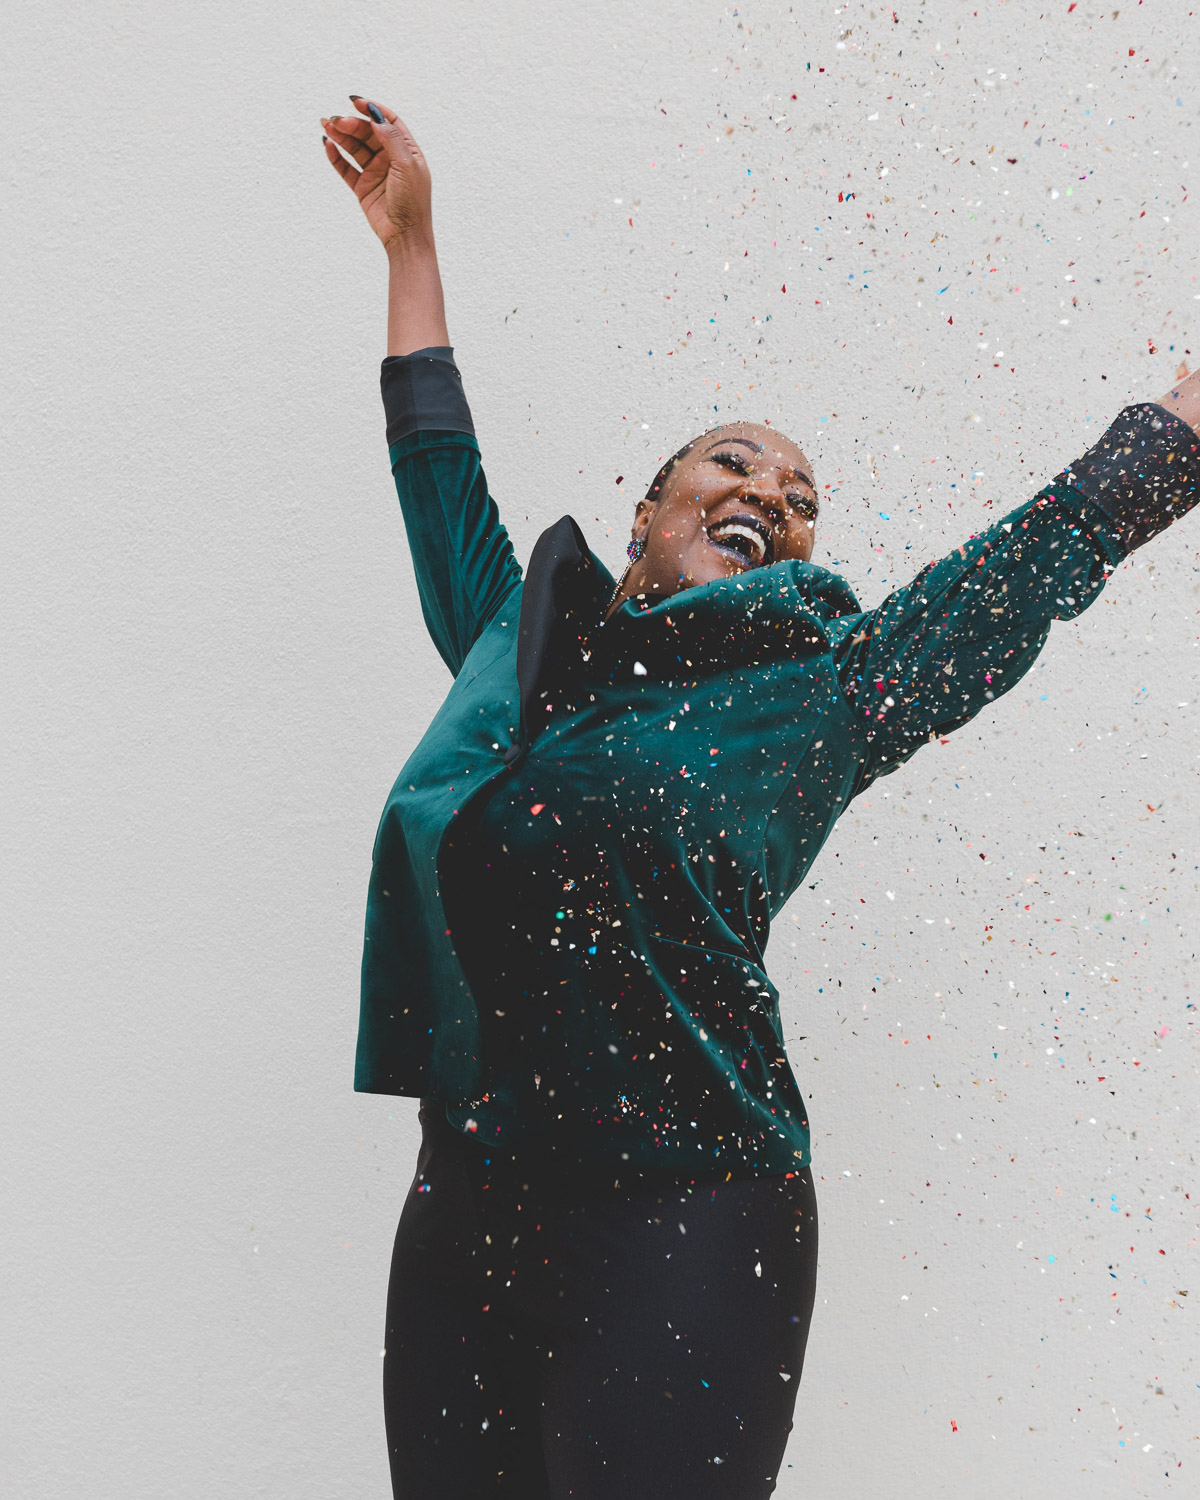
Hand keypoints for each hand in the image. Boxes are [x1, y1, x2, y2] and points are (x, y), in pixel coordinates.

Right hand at [321, 96, 433, 253]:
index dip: (372, 110)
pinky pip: (346, 168)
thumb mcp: (407, 166)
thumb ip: (391, 139)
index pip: (388, 122)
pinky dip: (336, 157)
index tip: (356, 102)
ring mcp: (375, 172)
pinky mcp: (363, 187)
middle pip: (368, 133)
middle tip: (337, 120)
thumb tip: (376, 115)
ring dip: (340, 136)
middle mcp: (390, 159)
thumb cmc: (413, 202)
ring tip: (326, 125)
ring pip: (355, 148)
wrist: (405, 235)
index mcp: (406, 151)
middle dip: (352, 124)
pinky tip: (328, 145)